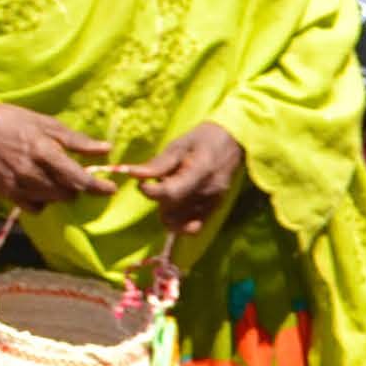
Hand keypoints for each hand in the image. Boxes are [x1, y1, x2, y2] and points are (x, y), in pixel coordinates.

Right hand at [0, 97, 112, 214]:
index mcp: (44, 152)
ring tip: (56, 176)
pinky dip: (43, 201)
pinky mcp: (7, 193)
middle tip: (74, 174)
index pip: (78, 178)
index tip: (111, 189)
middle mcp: (32, 172)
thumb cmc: (15, 122)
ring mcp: (18, 185)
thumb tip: (106, 149)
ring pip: (53, 200)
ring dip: (61, 192)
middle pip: (68, 193)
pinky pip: (35, 207)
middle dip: (77, 187)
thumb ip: (78, 140)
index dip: (97, 187)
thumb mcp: (48, 124)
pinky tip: (41, 187)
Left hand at [123, 122, 244, 236]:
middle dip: (158, 201)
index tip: (142, 183)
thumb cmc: (203, 139)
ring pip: (180, 222)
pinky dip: (180, 221)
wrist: (234, 142)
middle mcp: (208, 191)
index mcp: (200, 171)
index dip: (150, 191)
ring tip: (171, 193)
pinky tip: (177, 206)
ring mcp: (213, 202)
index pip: (170, 193)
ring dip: (168, 212)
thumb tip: (131, 173)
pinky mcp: (215, 208)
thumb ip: (157, 163)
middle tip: (160, 183)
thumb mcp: (179, 145)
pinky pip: (194, 227)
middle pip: (173, 211)